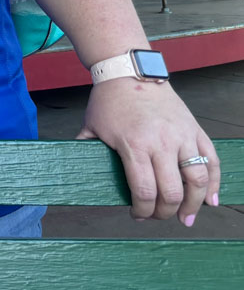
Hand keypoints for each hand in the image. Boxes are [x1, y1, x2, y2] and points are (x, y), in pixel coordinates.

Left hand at [78, 78, 218, 224]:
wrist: (130, 71)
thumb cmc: (109, 100)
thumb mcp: (91, 126)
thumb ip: (86, 150)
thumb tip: (75, 168)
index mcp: (134, 145)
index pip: (144, 191)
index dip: (142, 210)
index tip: (137, 215)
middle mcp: (162, 142)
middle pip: (171, 192)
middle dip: (164, 212)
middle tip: (158, 216)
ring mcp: (181, 136)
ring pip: (197, 180)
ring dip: (193, 204)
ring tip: (186, 217)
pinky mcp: (194, 130)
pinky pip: (211, 161)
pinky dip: (214, 183)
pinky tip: (211, 199)